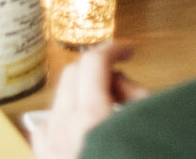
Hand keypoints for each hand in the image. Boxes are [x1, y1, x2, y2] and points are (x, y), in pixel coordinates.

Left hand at [32, 41, 147, 158]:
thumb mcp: (148, 130)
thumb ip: (139, 100)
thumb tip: (127, 86)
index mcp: (91, 119)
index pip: (94, 62)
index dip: (114, 49)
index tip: (127, 50)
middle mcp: (63, 130)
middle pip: (73, 74)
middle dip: (99, 70)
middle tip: (123, 87)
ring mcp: (49, 146)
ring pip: (59, 99)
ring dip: (82, 95)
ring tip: (107, 115)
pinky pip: (48, 126)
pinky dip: (65, 119)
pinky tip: (83, 132)